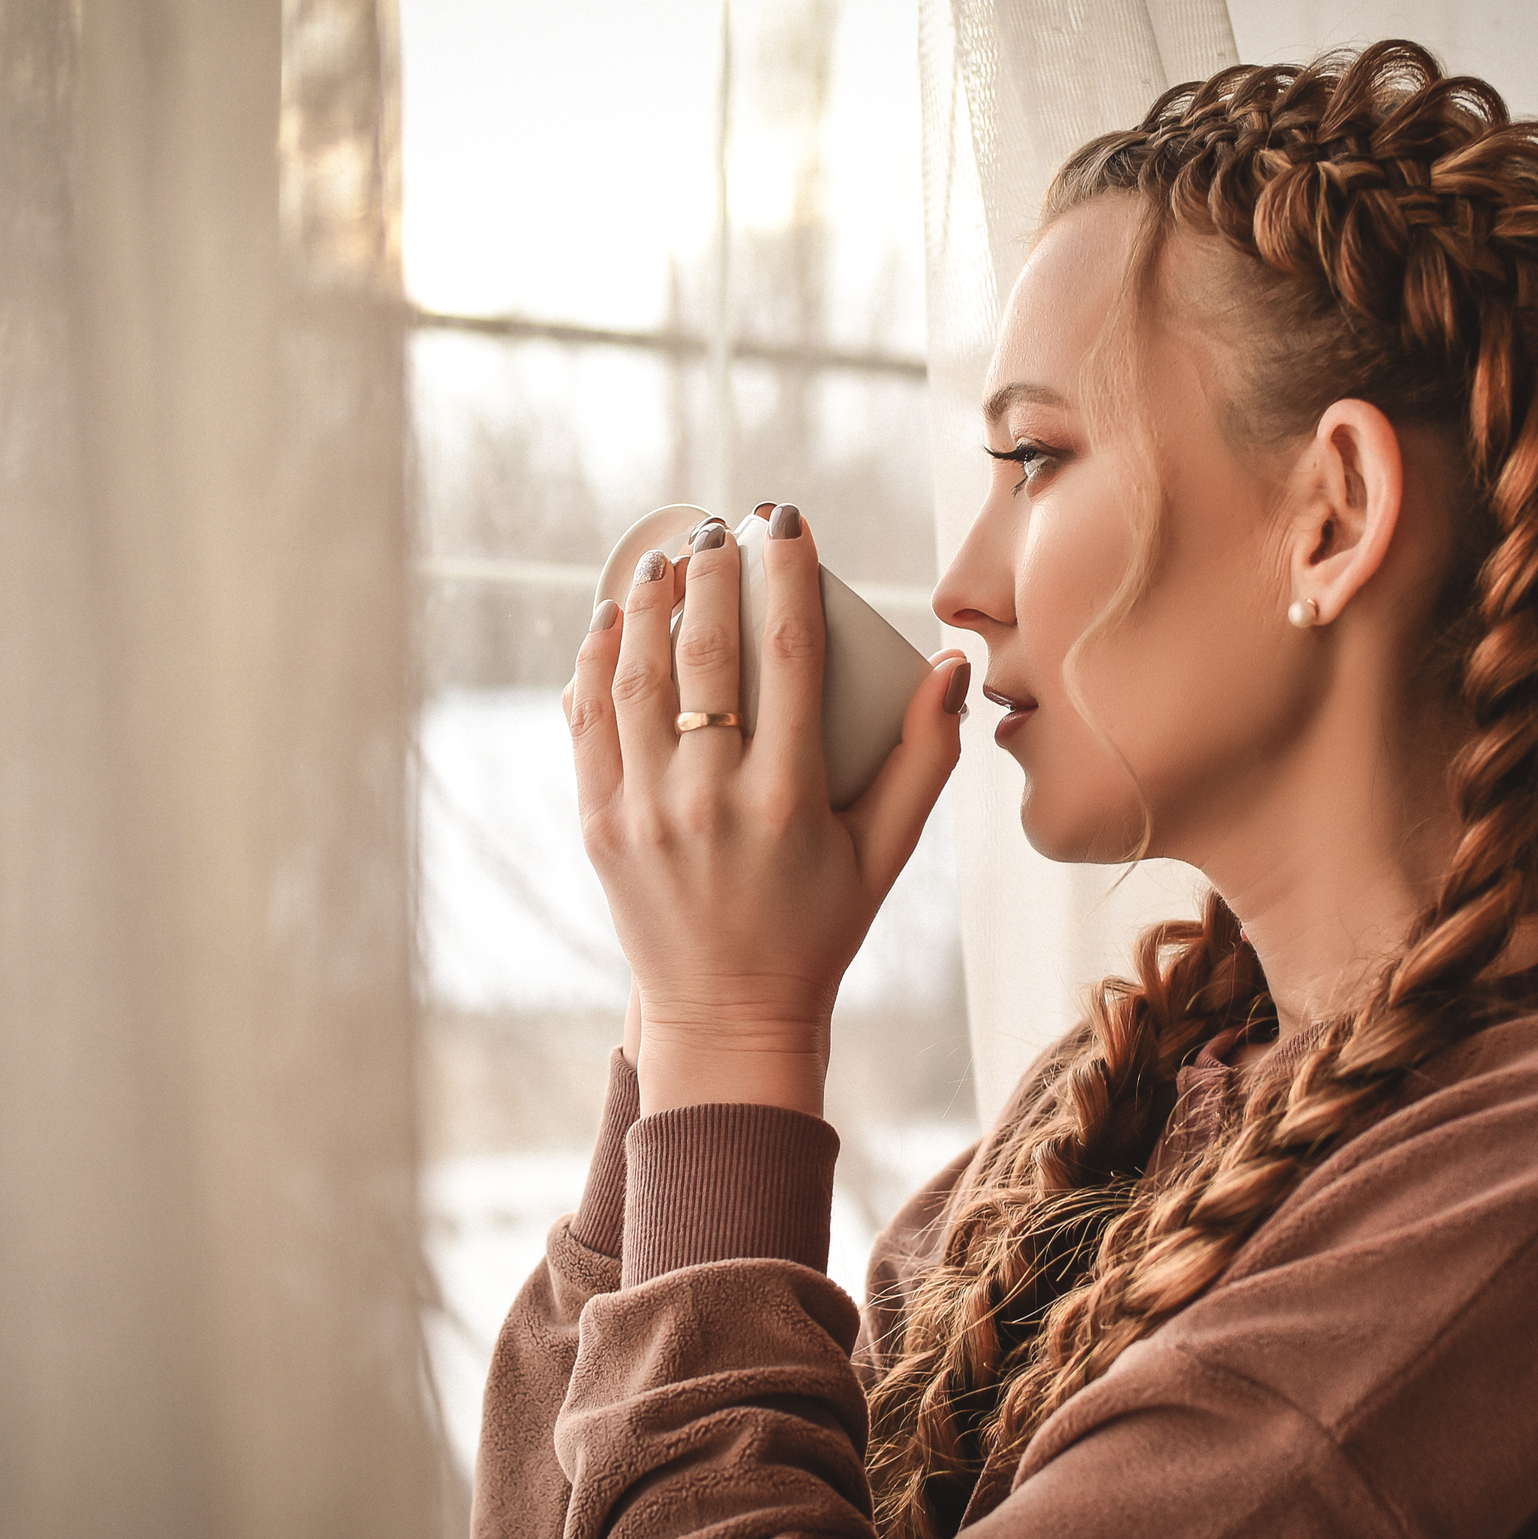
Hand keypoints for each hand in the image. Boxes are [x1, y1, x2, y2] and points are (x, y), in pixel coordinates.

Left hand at [566, 503, 968, 1116]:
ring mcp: (644, 813)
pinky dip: (595, 664)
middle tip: (720, 530)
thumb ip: (924, 758)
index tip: (785, 522)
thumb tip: (950, 665)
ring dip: (647, 605)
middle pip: (704, 652)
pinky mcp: (599, 826)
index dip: (788, 574)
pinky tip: (612, 623)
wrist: (726, 1016)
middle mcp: (710, 801)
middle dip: (711, 573)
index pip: (790, 655)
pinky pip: (587, 724)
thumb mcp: (885, 853)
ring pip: (635, 678)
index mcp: (788, 800)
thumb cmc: (817, 929)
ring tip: (665, 558)